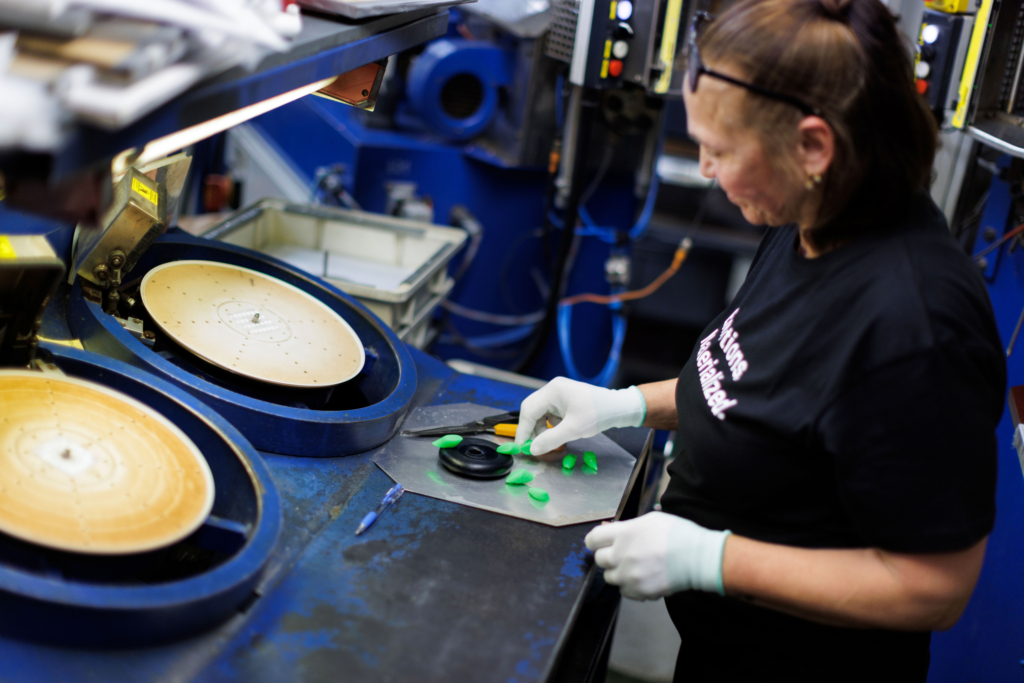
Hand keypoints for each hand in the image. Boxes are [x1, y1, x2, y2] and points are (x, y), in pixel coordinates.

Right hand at [514, 377, 645, 453]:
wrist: (618, 408)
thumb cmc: (597, 415)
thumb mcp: (573, 430)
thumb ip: (550, 440)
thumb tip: (532, 449)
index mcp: (552, 391)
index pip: (529, 410)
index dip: (523, 430)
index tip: (521, 446)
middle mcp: (553, 388)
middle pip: (532, 409)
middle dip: (531, 428)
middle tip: (531, 446)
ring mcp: (559, 393)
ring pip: (541, 412)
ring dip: (542, 427)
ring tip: (550, 441)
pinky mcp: (564, 399)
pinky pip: (550, 412)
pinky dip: (551, 424)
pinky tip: (561, 432)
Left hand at [584, 512, 731, 600]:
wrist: (697, 558)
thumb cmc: (677, 534)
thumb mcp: (649, 520)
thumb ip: (627, 527)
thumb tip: (611, 530)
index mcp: (623, 534)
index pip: (593, 539)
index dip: (595, 541)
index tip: (599, 543)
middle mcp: (621, 555)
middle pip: (599, 560)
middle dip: (608, 556)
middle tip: (621, 554)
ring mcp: (629, 575)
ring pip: (610, 577)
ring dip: (618, 572)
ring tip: (635, 567)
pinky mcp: (639, 591)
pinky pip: (624, 592)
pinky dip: (630, 586)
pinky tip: (643, 578)